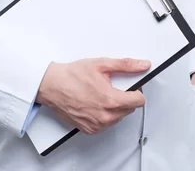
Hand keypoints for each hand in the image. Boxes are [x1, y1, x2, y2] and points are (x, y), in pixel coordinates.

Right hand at [36, 57, 150, 134]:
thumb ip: (125, 65)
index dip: (136, 90)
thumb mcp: (101, 64)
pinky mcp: (90, 130)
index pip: (139, 101)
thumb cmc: (72, 76)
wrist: (52, 85)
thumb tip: (142, 65)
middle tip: (110, 86)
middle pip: (129, 109)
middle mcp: (105, 117)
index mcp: (111, 101)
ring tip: (100, 94)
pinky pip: (106, 124)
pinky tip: (94, 103)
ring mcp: (97, 126)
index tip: (130, 86)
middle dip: (124, 97)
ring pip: (118, 117)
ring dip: (114, 107)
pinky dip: (104, 115)